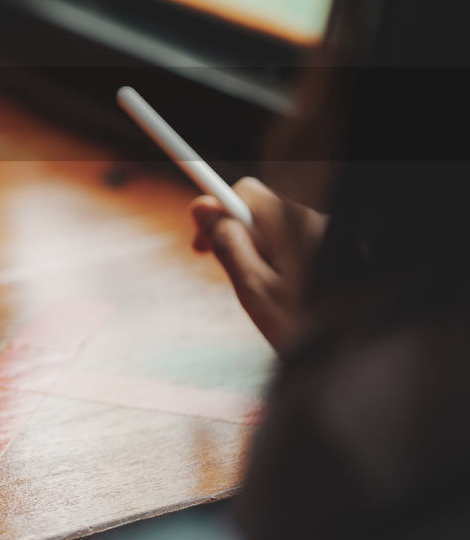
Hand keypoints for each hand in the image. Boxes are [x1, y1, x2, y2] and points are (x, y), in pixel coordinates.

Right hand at [190, 177, 326, 353]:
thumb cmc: (305, 331)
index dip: (217, 212)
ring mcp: (329, 238)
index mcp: (298, 227)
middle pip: (262, 211)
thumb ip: (228, 245)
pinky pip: (295, 245)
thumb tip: (204, 209)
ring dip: (261, 254)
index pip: (246, 192)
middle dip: (240, 237)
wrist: (352, 361)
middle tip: (235, 278)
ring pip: (277, 230)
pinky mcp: (335, 253)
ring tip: (267, 296)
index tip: (201, 244)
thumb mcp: (254, 291)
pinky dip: (281, 263)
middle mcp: (318, 223)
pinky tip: (286, 295)